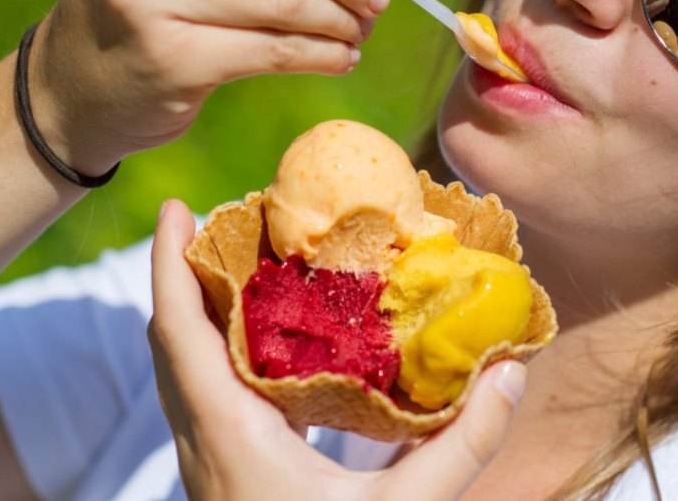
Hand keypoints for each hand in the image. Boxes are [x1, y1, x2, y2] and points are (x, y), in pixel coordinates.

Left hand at [149, 199, 526, 500]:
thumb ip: (461, 446)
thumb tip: (511, 374)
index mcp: (227, 436)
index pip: (177, 331)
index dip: (166, 263)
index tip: (174, 204)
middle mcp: (203, 445)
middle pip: (170, 340)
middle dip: (184, 274)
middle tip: (225, 223)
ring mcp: (208, 465)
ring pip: (183, 371)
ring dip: (202, 315)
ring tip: (247, 271)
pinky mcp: (226, 479)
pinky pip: (207, 398)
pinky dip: (224, 356)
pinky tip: (275, 352)